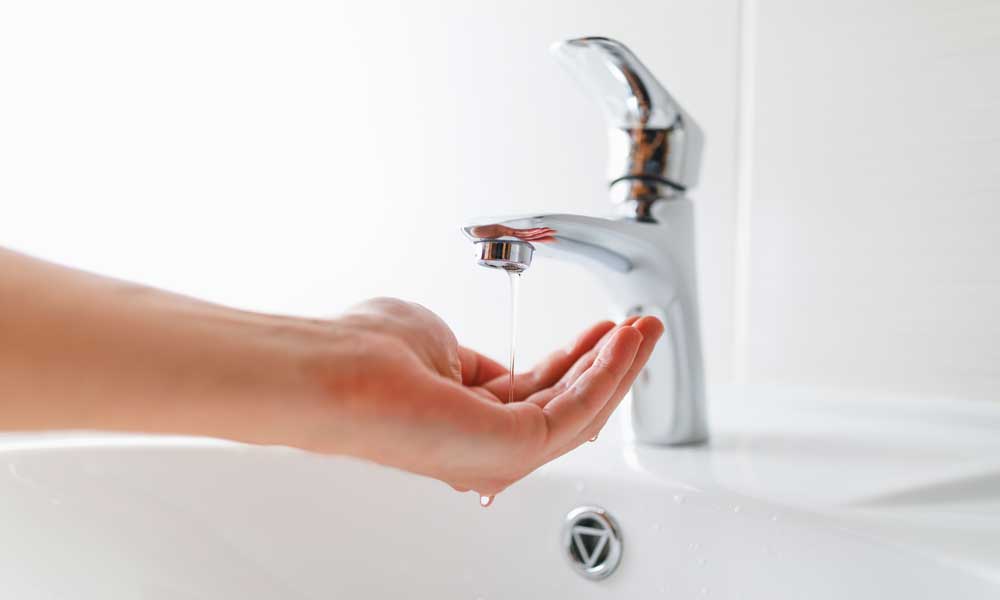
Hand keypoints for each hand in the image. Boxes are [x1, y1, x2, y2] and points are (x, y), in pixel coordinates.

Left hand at [311, 298, 663, 496]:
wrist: (339, 371)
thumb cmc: (366, 354)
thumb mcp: (437, 342)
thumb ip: (472, 361)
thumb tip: (494, 367)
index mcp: (467, 417)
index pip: (538, 392)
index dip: (576, 358)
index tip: (603, 330)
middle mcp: (486, 442)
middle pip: (567, 402)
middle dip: (610, 361)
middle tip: (641, 327)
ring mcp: (500, 451)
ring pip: (580, 409)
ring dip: (618, 366)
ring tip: (645, 329)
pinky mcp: (515, 448)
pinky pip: (576, 411)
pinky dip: (606, 374)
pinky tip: (622, 342)